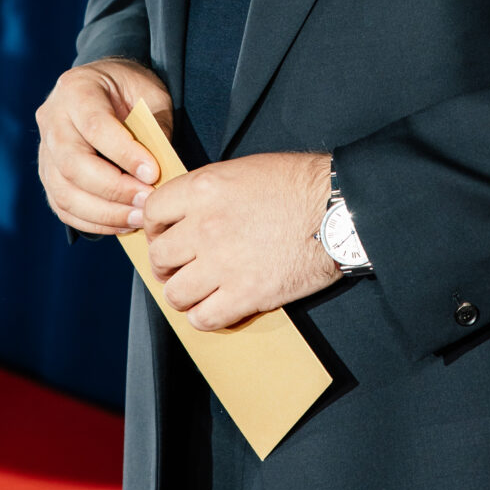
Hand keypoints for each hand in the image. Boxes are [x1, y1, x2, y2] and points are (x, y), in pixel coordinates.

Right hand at [36, 57, 172, 234]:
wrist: (104, 86)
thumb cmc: (130, 89)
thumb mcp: (150, 93)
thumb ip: (155, 125)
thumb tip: (161, 171)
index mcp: (76, 89)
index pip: (94, 126)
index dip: (123, 154)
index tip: (153, 173)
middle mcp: (51, 119)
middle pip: (72, 164)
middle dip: (113, 189)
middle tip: (147, 202)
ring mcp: (44, 149)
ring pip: (63, 191)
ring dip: (103, 213)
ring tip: (138, 219)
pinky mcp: (47, 174)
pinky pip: (62, 206)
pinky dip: (92, 222)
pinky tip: (122, 224)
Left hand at [143, 151, 337, 329]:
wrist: (337, 210)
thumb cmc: (299, 185)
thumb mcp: (244, 171)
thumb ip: (209, 192)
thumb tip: (186, 211)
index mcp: (204, 190)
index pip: (152, 212)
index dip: (155, 226)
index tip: (165, 234)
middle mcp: (205, 227)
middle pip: (159, 257)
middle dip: (167, 264)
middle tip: (181, 267)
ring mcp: (223, 264)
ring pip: (175, 293)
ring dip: (183, 294)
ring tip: (197, 290)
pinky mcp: (245, 294)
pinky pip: (203, 318)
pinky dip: (205, 317)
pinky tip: (216, 307)